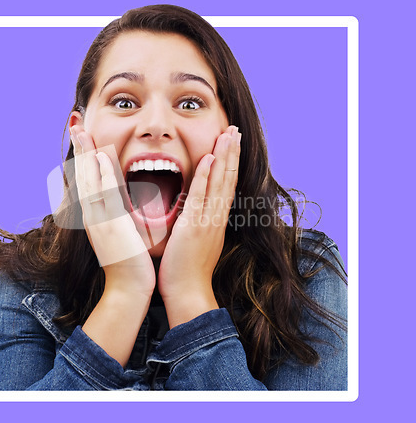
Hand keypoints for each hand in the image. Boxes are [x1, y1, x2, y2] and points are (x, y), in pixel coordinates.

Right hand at [70, 125, 155, 297]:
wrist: (127, 290)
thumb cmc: (128, 264)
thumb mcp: (120, 235)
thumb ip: (118, 216)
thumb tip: (120, 202)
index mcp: (97, 217)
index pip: (88, 182)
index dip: (84, 159)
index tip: (83, 139)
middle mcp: (94, 216)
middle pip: (83, 176)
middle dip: (79, 150)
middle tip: (75, 125)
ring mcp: (100, 220)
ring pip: (90, 180)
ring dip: (85, 155)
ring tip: (81, 132)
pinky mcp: (112, 225)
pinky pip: (106, 194)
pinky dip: (103, 174)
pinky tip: (100, 157)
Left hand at [158, 125, 240, 327]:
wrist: (188, 292)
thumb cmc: (187, 270)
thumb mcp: (197, 242)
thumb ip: (198, 223)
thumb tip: (194, 211)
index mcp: (216, 220)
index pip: (226, 185)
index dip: (229, 163)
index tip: (231, 144)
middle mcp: (216, 217)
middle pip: (228, 178)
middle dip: (232, 153)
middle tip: (235, 130)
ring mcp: (208, 220)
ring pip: (220, 182)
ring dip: (224, 156)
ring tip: (229, 134)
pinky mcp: (195, 226)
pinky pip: (201, 196)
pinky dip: (206, 176)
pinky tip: (209, 158)